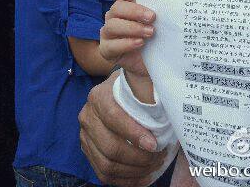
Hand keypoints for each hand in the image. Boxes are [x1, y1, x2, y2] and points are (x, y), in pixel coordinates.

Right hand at [78, 72, 166, 186]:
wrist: (125, 94)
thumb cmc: (141, 88)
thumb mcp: (145, 77)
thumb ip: (149, 75)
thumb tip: (165, 73)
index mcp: (100, 96)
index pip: (114, 118)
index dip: (134, 134)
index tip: (155, 144)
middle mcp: (87, 115)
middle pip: (110, 146)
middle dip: (138, 157)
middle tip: (159, 157)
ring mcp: (84, 136)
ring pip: (106, 164)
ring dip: (134, 170)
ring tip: (154, 165)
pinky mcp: (87, 151)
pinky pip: (103, 173)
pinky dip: (125, 180)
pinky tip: (143, 177)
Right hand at [100, 0, 154, 78]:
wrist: (147, 64)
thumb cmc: (152, 39)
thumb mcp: (156, 25)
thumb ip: (156, 14)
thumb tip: (172, 3)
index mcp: (126, 7)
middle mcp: (114, 17)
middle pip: (117, 8)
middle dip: (135, 11)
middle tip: (152, 17)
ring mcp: (107, 33)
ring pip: (113, 25)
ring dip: (133, 28)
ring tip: (150, 33)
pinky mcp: (106, 49)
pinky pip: (111, 45)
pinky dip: (126, 43)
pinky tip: (140, 43)